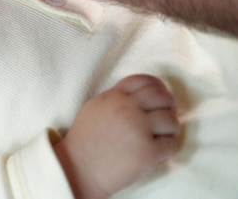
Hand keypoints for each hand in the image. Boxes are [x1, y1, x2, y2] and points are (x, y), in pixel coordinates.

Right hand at [54, 74, 179, 198]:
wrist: (79, 169)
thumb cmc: (85, 141)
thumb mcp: (94, 108)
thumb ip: (115, 98)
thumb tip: (141, 96)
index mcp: (113, 97)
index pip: (143, 81)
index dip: (156, 86)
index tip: (160, 96)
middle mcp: (127, 109)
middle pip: (162, 97)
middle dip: (168, 106)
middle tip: (165, 117)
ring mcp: (138, 129)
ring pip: (170, 120)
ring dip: (170, 129)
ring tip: (161, 137)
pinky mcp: (147, 151)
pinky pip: (171, 145)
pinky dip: (167, 149)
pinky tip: (157, 153)